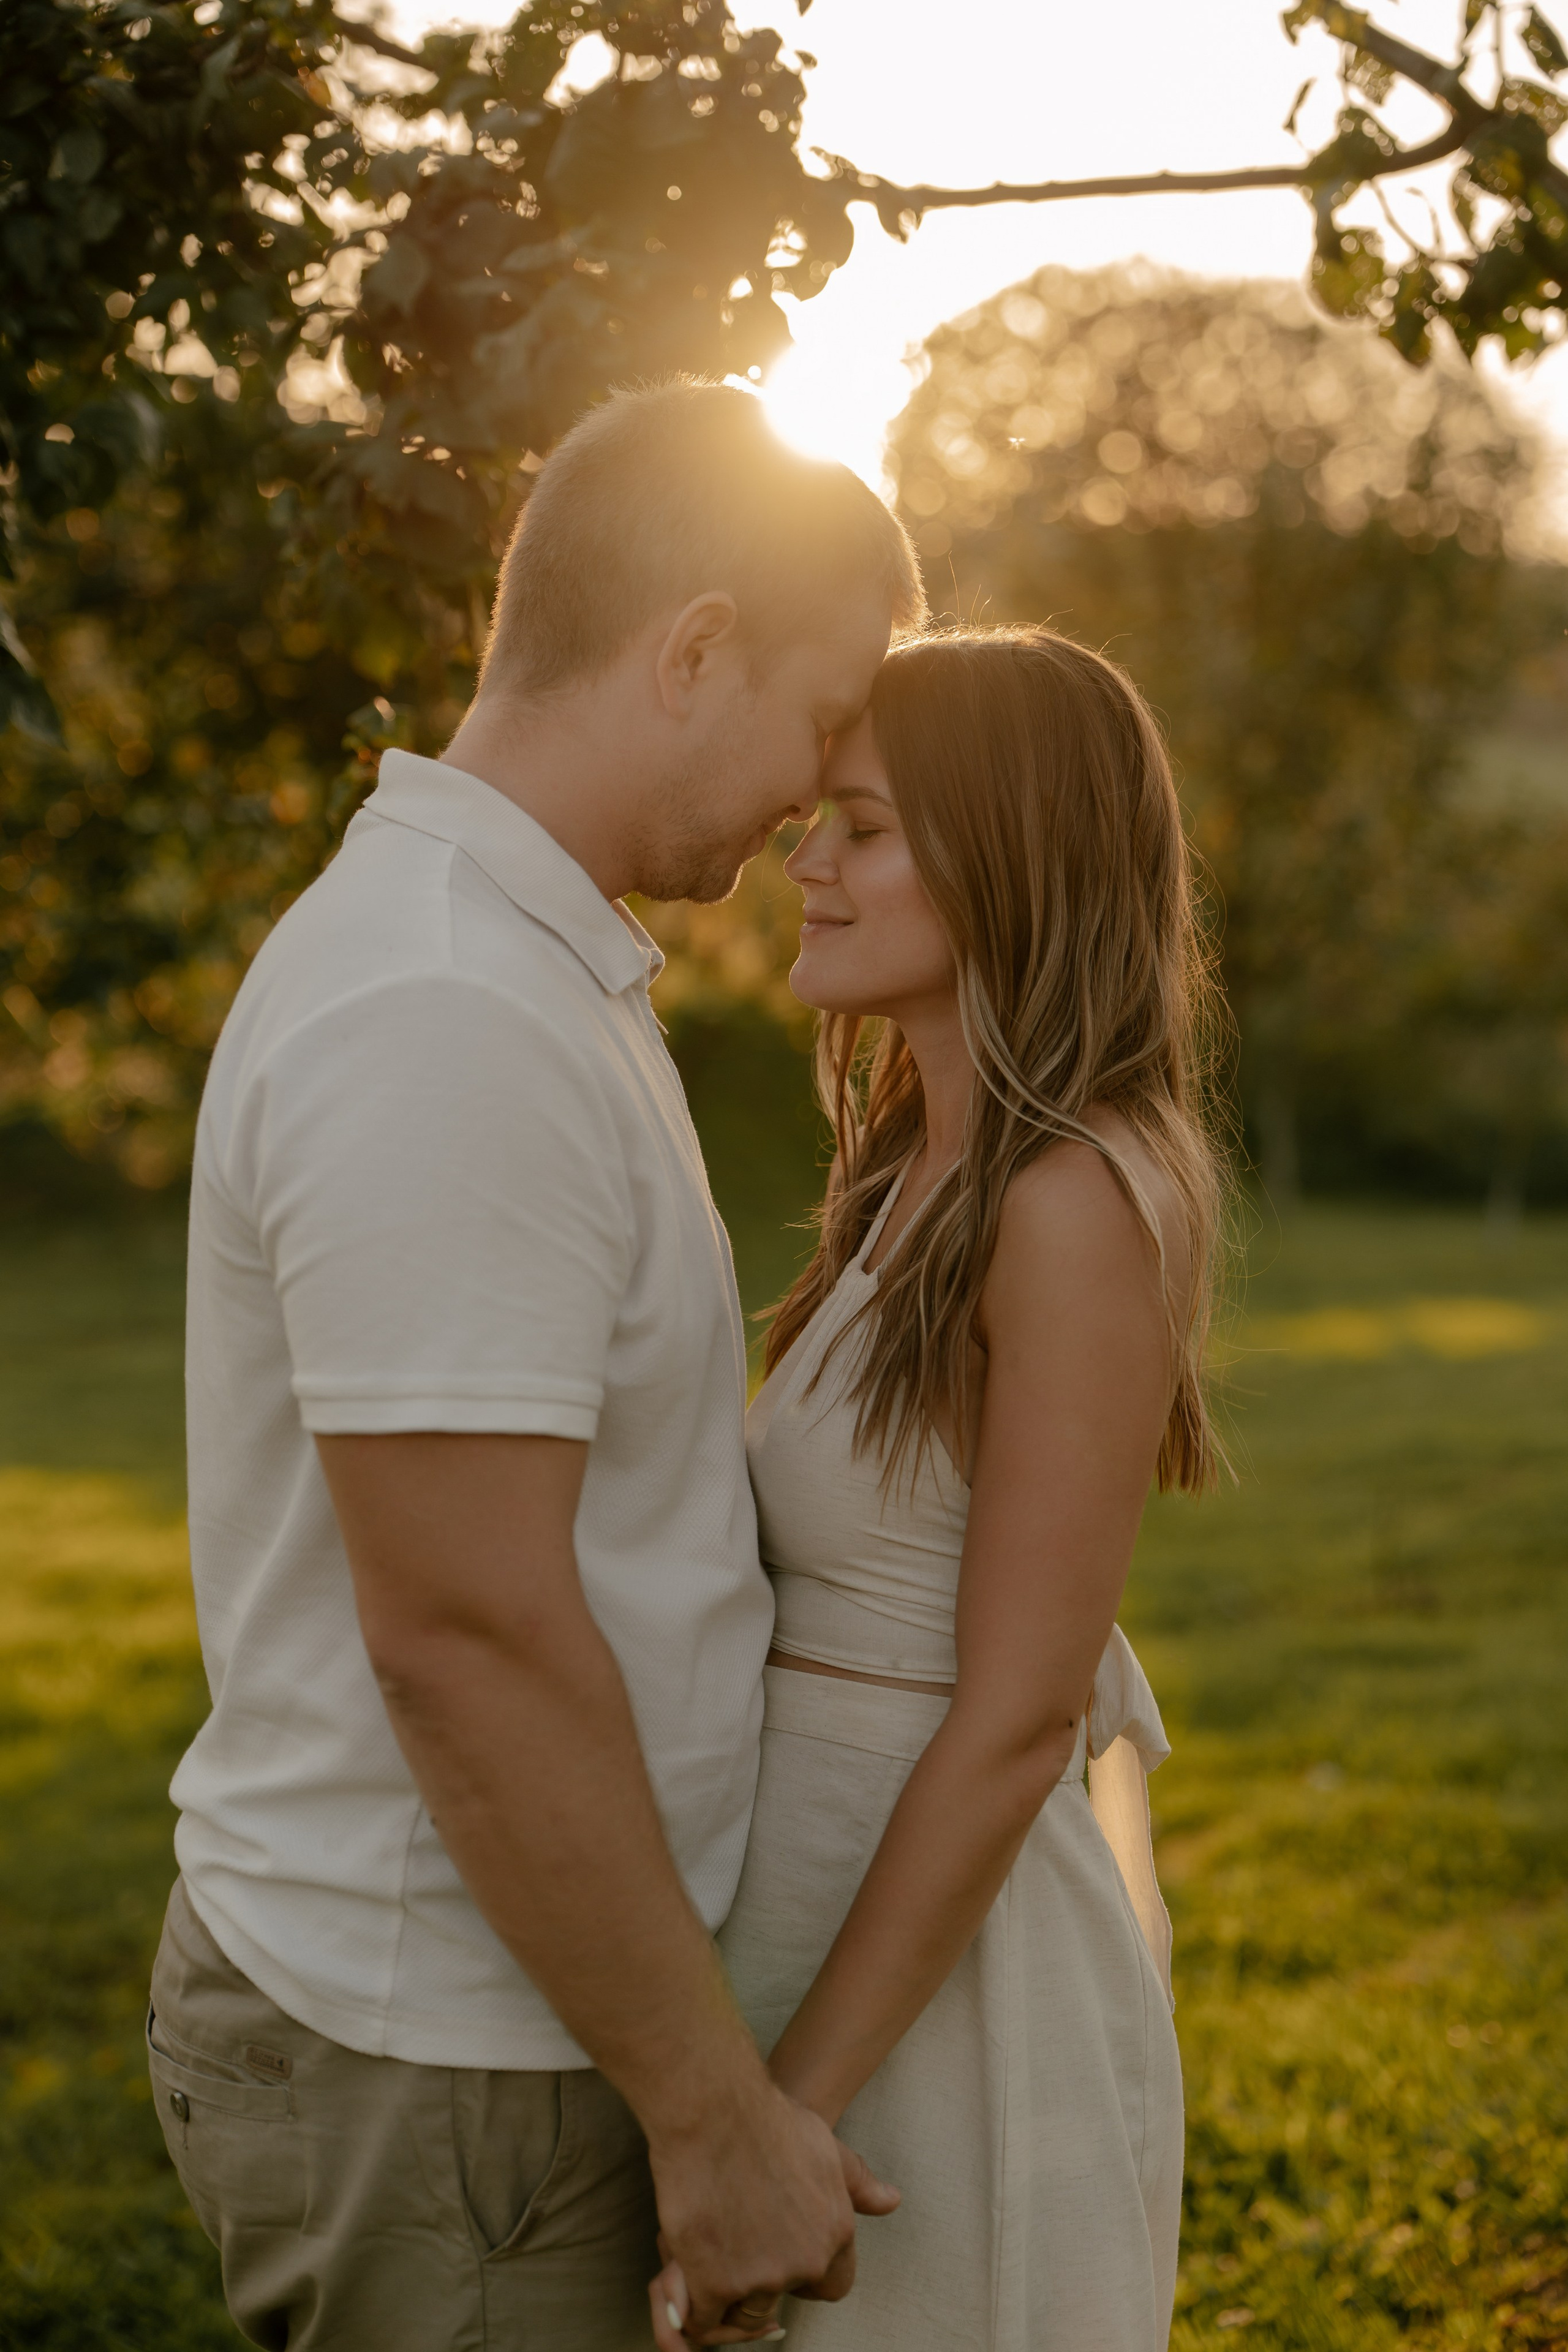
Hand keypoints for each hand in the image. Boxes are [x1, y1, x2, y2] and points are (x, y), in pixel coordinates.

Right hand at [648, 2123, 899, 2348]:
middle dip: (760, 2282)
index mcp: (835, 2232)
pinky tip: (687, 2273)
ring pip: (744, 2313)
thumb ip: (858, 2182)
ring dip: (726, 2292)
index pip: (833, 2286)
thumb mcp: (826, 2147)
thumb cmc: (766, 2119)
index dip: (807, 2278)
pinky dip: (694, 2304)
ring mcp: (763, 2277)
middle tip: (734, 2245)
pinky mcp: (716, 2285)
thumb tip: (892, 2201)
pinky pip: (705, 2319)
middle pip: (782, 2302)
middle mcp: (806, 2261)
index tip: (779, 2255)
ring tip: (709, 2253)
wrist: (715, 2111)